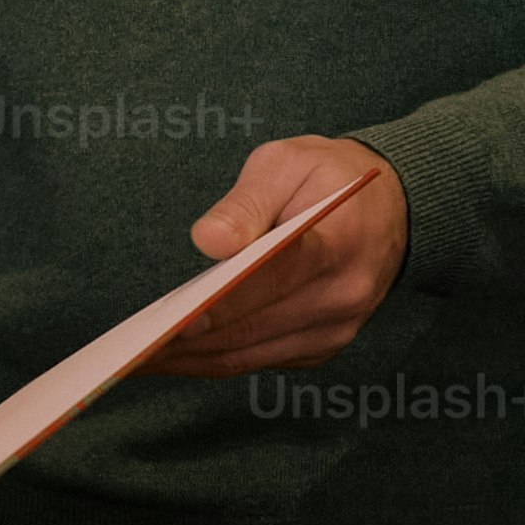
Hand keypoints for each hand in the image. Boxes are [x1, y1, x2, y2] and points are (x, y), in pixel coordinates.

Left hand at [153, 139, 410, 373]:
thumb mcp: (287, 162)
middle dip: (191, 343)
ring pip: (252, 355)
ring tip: (140, 359)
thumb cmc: (328, 177)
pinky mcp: (324, 348)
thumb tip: (208, 242)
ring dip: (194, 361)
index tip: (177, 321)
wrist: (392, 208)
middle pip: (255, 328)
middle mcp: (343, 296)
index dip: (226, 304)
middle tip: (132, 350)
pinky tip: (176, 355)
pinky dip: (215, 360)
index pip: (277, 278)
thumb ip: (246, 202)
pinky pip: (260, 361)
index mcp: (338, 241)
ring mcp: (336, 330)